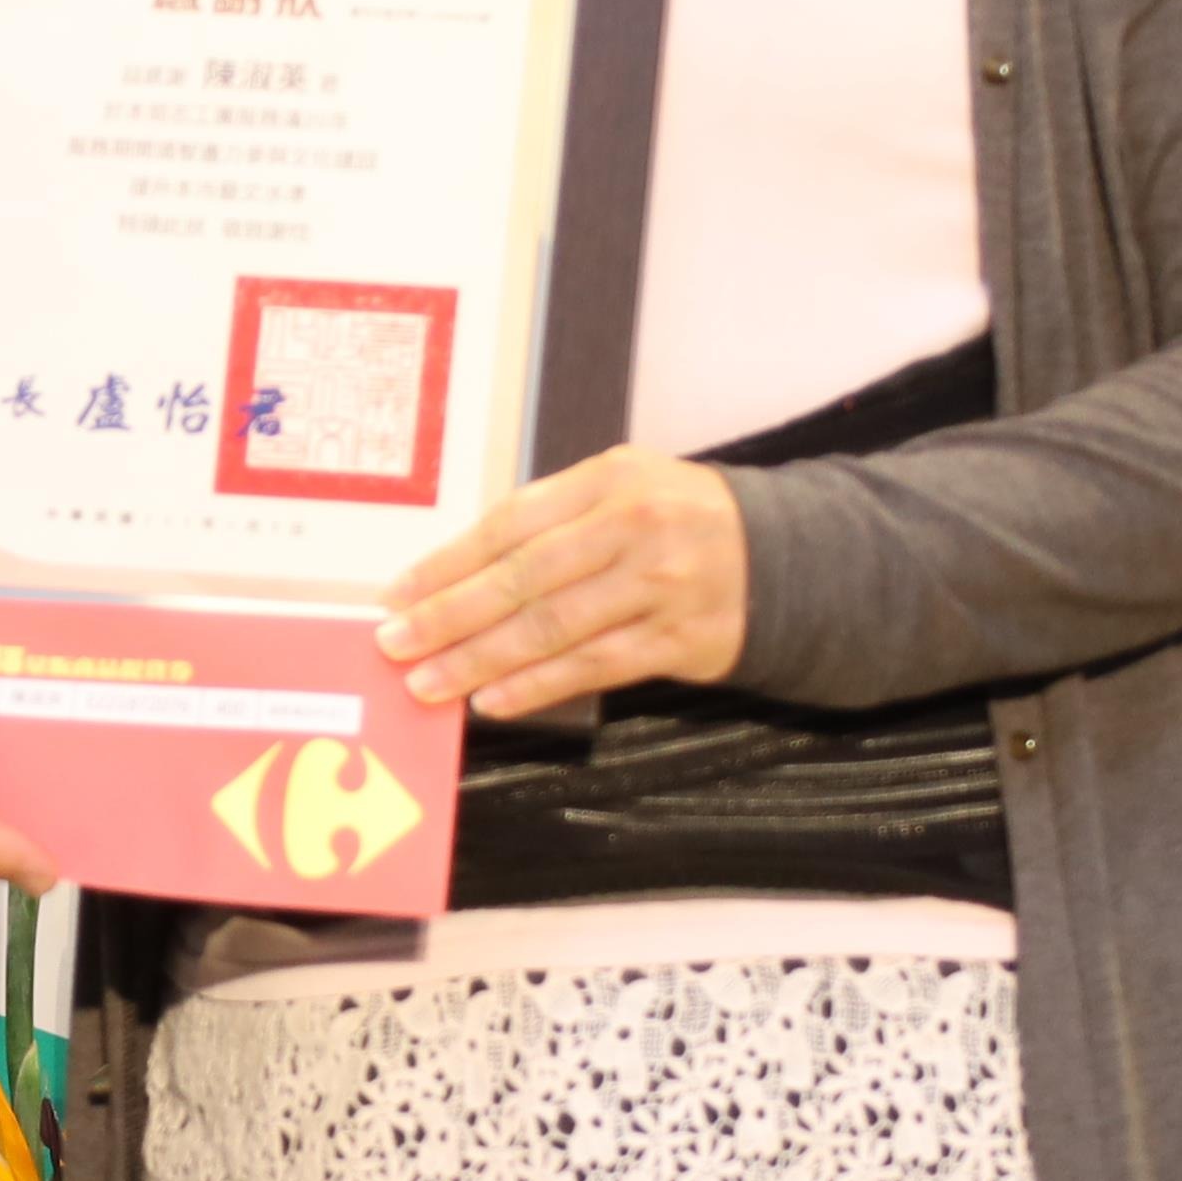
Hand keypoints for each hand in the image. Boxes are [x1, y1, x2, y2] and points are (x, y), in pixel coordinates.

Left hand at [377, 449, 749, 718]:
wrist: (786, 558)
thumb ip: (553, 520)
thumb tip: (457, 573)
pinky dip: (537, 686)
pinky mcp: (679, 640)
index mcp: (609, 480)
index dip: (448, 563)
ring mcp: (659, 586)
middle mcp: (634, 528)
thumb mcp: (624, 490)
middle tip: (395, 645)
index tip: (398, 594)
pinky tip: (493, 700)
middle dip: (448, 616)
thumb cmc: (678, 523)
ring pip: (552, 629)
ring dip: (480, 660)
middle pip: (523, 579)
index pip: (510, 524)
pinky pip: (594, 668)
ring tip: (429, 682)